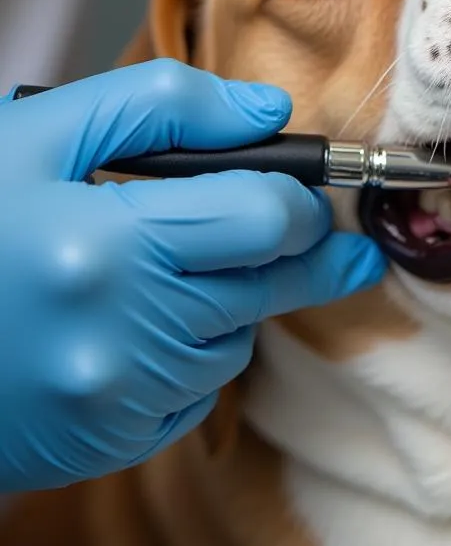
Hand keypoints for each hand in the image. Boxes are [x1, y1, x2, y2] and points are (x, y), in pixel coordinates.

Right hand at [0, 61, 384, 489]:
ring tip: (176, 265)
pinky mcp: (113, 440)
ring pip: (239, 338)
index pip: (265, 219)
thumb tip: (268, 109)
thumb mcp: (40, 134)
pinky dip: (195, 352)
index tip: (307, 188)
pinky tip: (148, 319)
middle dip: (299, 249)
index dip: (299, 197)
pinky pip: (200, 391)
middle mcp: (119, 335)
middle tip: (315, 230)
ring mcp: (118, 399)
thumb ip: (164, 105)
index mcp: (102, 246)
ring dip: (236, 299)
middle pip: (270, 284)